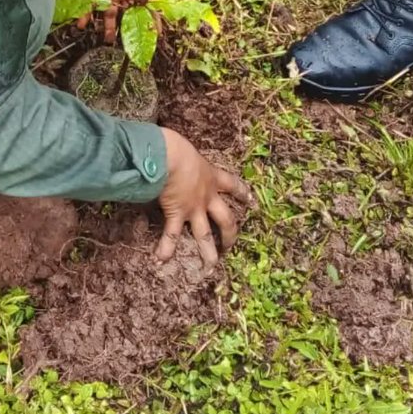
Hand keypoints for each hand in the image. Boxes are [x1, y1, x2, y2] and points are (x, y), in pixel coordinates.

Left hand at [78, 0, 162, 42]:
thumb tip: (160, 2)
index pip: (148, 11)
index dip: (152, 24)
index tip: (156, 36)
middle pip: (128, 18)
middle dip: (128, 32)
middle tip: (127, 47)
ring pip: (109, 16)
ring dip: (107, 29)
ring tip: (106, 42)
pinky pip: (91, 7)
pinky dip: (85, 16)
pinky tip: (81, 26)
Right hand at [156, 128, 253, 269]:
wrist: (169, 156)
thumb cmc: (177, 148)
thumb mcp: (188, 152)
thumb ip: (186, 159)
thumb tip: (174, 154)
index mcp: (212, 176)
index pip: (232, 185)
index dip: (243, 193)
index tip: (251, 201)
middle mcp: (207, 196)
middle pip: (226, 219)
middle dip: (230, 234)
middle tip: (231, 244)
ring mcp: (193, 208)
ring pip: (203, 234)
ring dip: (207, 251)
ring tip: (210, 266)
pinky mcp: (177, 213)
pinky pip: (172, 234)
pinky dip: (166, 247)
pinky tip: (161, 260)